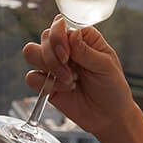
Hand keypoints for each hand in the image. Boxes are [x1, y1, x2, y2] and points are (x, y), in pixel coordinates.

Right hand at [22, 17, 134, 137]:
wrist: (109, 116)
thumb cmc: (112, 88)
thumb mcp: (106, 66)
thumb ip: (86, 51)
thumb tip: (72, 35)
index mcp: (81, 38)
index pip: (59, 25)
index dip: (58, 37)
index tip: (67, 54)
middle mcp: (65, 48)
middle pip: (44, 37)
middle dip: (54, 56)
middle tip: (71, 72)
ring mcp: (53, 66)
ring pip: (31, 52)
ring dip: (49, 67)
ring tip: (69, 80)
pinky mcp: (46, 84)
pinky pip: (31, 77)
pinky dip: (44, 84)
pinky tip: (64, 89)